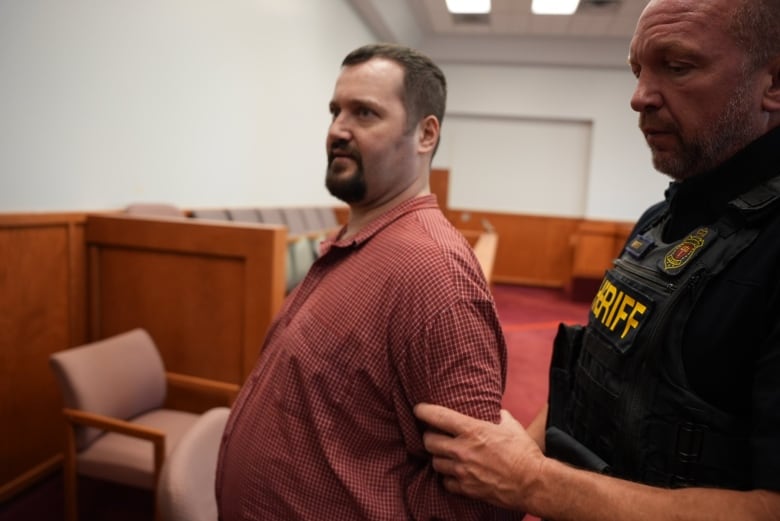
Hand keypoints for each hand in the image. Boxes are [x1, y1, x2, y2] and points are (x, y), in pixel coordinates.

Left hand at [414, 403, 544, 511]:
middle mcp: (462, 450)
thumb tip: (492, 410)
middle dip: (429, 436)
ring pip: (434, 462)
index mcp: (472, 430)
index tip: (418, 409)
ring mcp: (462, 471)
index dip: (423, 410)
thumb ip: (496, 415)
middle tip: (434, 434)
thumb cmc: (523, 452)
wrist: (533, 483)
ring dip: (438, 457)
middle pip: (429, 441)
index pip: (437, 416)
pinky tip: (455, 472)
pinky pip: (445, 482)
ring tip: (446, 454)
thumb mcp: (510, 425)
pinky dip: (447, 477)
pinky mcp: (466, 489)